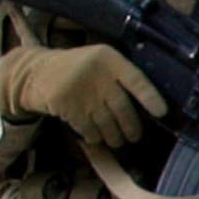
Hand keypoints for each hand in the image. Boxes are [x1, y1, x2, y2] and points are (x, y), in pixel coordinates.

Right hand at [0, 42, 166, 149]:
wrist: (36, 71)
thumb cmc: (79, 69)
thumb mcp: (99, 61)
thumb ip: (121, 76)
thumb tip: (150, 106)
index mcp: (109, 58)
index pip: (136, 79)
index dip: (150, 97)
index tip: (162, 113)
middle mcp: (96, 72)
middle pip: (122, 107)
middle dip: (131, 127)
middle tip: (134, 137)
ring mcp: (80, 89)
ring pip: (107, 121)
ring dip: (114, 136)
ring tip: (117, 141)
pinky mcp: (66, 104)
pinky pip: (88, 128)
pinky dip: (95, 136)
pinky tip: (97, 138)